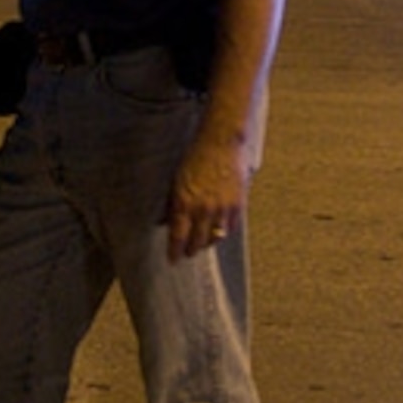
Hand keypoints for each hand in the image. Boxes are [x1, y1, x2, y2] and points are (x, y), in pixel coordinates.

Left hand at [164, 133, 249, 262]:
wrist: (220, 142)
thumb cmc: (194, 158)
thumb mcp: (176, 181)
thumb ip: (172, 204)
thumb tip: (164, 221)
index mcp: (185, 203)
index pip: (178, 237)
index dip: (175, 252)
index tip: (173, 260)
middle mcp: (204, 209)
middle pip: (198, 242)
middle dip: (191, 250)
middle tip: (187, 252)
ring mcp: (223, 208)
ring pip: (215, 238)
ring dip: (207, 242)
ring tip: (202, 242)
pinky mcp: (238, 205)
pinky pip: (230, 228)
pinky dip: (223, 231)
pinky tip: (218, 229)